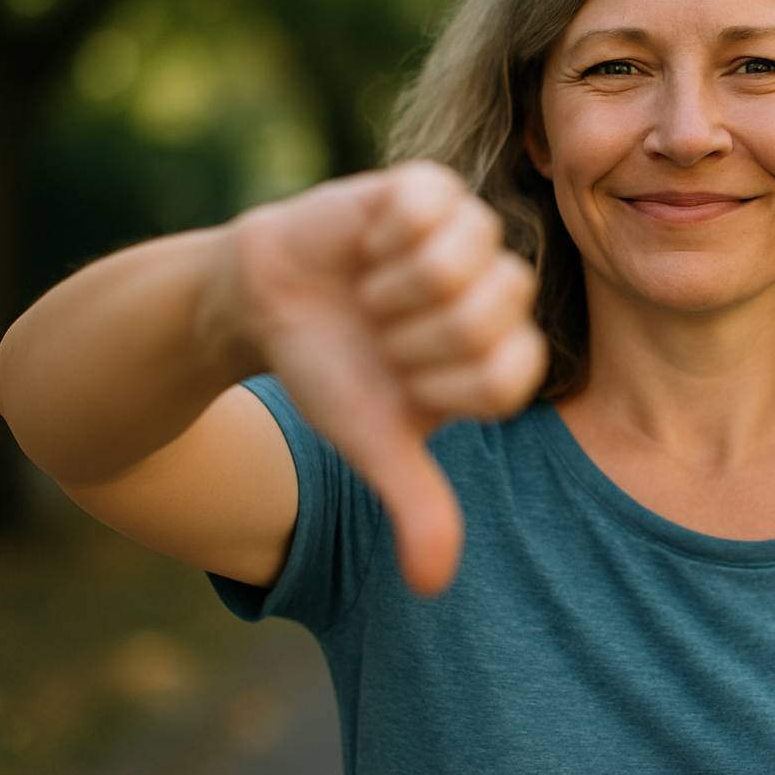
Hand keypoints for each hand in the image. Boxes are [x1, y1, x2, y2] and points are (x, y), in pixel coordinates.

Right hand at [219, 160, 547, 594]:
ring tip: (373, 290)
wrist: (265, 303)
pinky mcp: (429, 189)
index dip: (441, 381)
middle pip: (493, 316)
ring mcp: (469, 235)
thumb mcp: (372, 442)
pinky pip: (434, 205)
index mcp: (501, 355)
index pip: (509, 375)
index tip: (401, 378)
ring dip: (398, 287)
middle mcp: (498, 293)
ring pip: (467, 260)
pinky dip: (386, 236)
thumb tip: (432, 585)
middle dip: (416, 336)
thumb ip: (416, 505)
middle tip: (381, 332)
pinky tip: (367, 244)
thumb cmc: (332, 371)